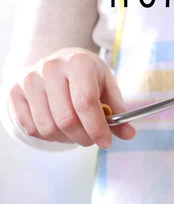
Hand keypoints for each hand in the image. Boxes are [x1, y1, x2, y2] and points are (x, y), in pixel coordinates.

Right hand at [8, 48, 135, 148]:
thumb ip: (118, 111)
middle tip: (92, 140)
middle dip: (84, 137)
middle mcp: (50, 68)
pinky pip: (31, 128)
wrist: (61, 61)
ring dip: (67, 139)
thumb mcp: (107, 87)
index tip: (106, 142)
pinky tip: (60, 128)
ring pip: (47, 127)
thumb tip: (129, 134)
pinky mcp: (15, 92)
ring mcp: (29, 80)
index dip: (97, 128)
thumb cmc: (88, 76)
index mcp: (79, 63)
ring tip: (77, 133)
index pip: (85, 102)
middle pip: (66, 119)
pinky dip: (49, 137)